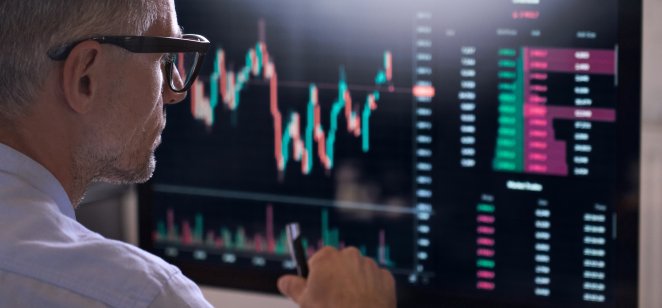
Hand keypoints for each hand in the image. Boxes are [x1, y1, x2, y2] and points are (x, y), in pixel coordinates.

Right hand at [277, 246, 395, 307]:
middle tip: (332, 300)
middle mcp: (349, 255)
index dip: (316, 278)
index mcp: (327, 256)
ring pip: (357, 272)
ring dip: (353, 284)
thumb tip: (284, 281)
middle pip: (338, 265)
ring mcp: (369, 265)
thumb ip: (292, 286)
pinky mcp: (385, 277)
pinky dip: (371, 291)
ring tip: (349, 305)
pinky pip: (375, 282)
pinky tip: (364, 305)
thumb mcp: (304, 301)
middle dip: (336, 279)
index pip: (317, 262)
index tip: (317, 290)